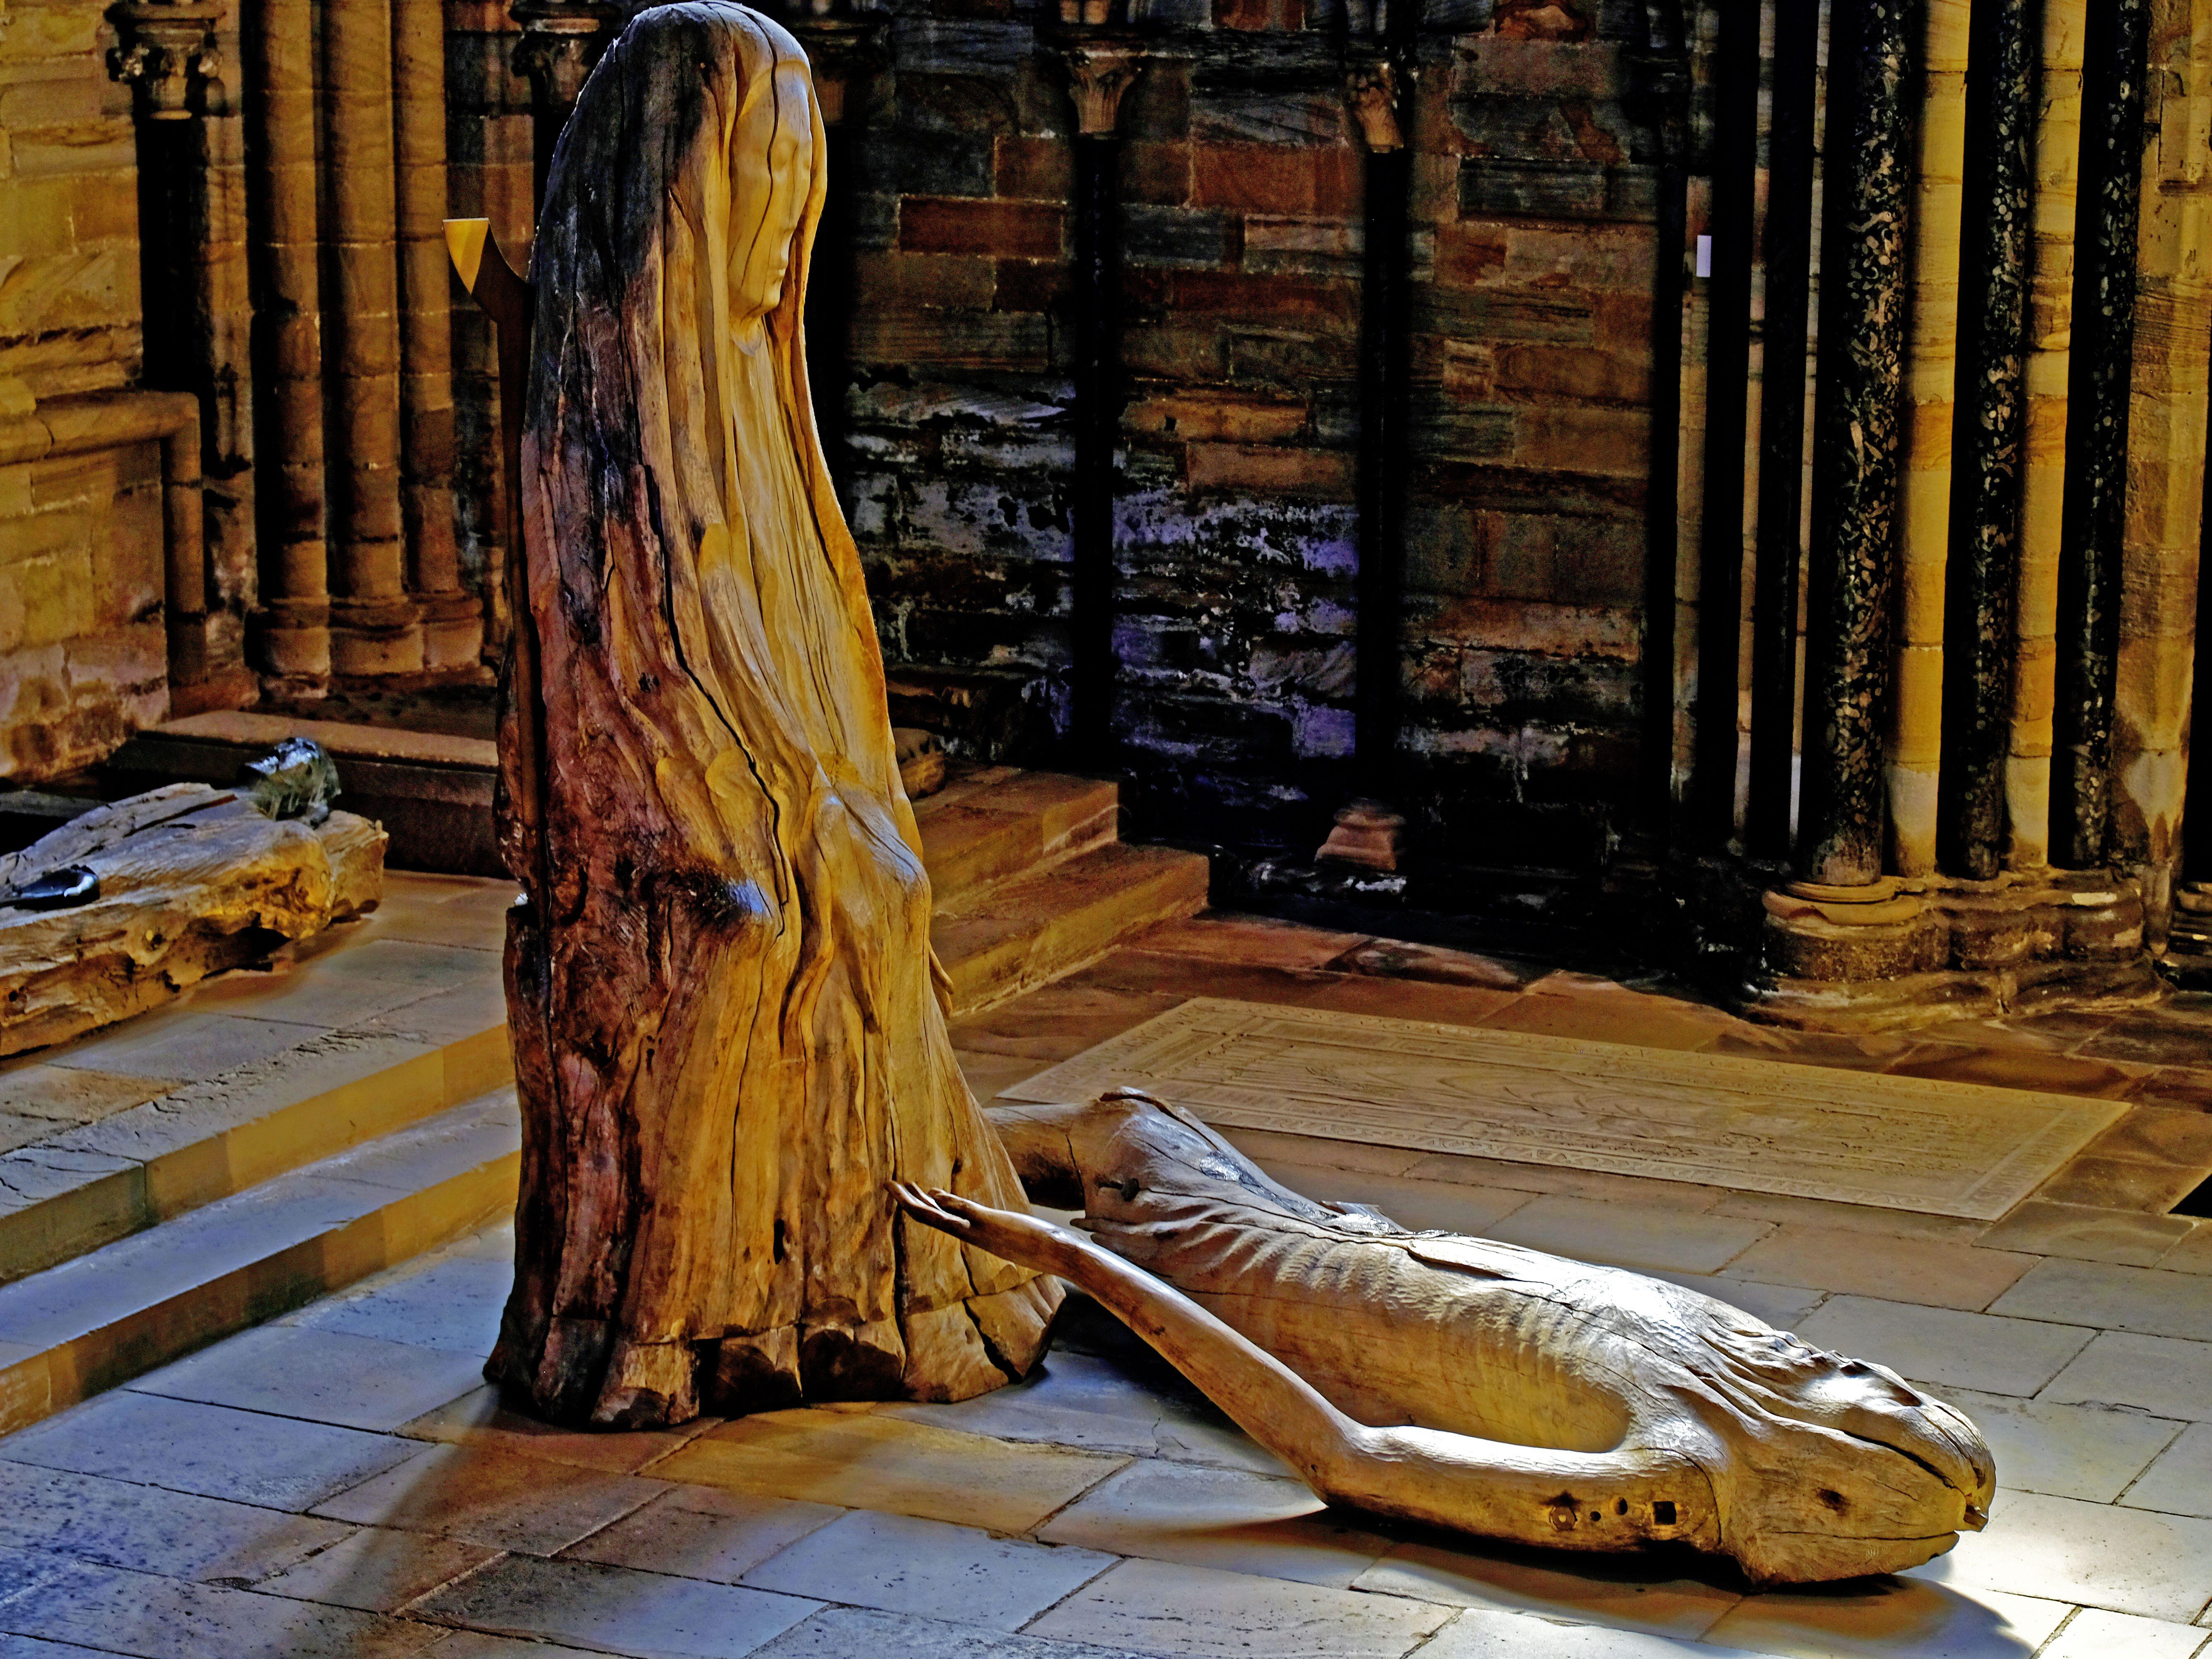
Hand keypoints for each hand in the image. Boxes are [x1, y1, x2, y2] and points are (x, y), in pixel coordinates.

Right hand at [888, 1181, 1081, 1275]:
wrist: (1061, 1256)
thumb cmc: (1045, 1247)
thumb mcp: (1015, 1232)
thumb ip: (999, 1225)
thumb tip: (989, 1217)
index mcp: (978, 1235)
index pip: (944, 1219)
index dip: (926, 1205)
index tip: (912, 1193)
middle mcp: (974, 1234)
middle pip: (932, 1218)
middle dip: (909, 1202)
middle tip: (889, 1186)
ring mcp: (980, 1230)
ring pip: (939, 1216)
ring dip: (915, 1202)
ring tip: (896, 1188)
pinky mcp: (991, 1224)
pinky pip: (961, 1213)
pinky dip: (946, 1203)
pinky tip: (931, 1193)